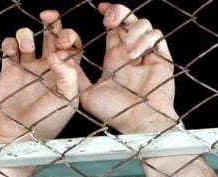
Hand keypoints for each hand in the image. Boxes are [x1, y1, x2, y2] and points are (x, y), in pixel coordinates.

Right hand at [0, 10, 87, 142]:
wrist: (19, 136)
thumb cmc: (46, 123)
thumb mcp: (66, 102)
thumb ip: (68, 76)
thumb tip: (57, 53)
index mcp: (65, 73)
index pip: (72, 45)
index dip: (70, 36)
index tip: (64, 40)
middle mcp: (47, 67)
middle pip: (52, 34)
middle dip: (52, 22)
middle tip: (48, 18)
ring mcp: (28, 67)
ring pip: (28, 36)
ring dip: (27, 33)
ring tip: (27, 46)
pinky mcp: (9, 70)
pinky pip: (8, 46)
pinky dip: (9, 42)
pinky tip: (13, 52)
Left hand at [80, 3, 177, 133]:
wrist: (139, 124)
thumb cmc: (115, 114)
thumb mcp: (85, 94)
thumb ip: (72, 75)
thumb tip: (56, 56)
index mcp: (115, 58)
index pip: (113, 27)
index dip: (108, 13)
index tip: (100, 9)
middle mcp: (131, 54)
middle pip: (128, 19)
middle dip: (118, 12)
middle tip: (109, 20)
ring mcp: (147, 55)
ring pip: (143, 24)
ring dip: (132, 30)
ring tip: (126, 50)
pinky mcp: (161, 59)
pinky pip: (157, 36)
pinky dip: (145, 39)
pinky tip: (135, 55)